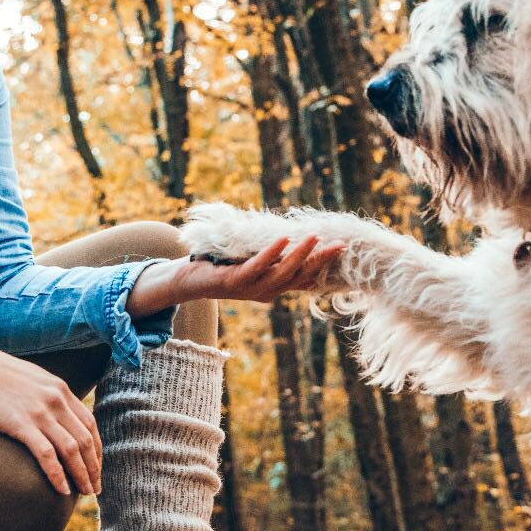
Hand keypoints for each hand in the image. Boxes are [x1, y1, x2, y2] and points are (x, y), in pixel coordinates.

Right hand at [0, 345, 100, 495]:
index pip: (90, 424)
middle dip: (93, 467)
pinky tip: (63, 490)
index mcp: (62, 390)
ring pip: (71, 450)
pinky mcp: (22, 425)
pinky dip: (57, 474)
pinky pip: (47, 455)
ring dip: (81, 474)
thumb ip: (50, 395)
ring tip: (85, 492)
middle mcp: (57, 401)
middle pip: (85, 440)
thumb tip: (60, 415)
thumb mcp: (34, 380)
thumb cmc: (0, 377)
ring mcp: (40, 413)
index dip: (97, 449)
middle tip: (96, 487)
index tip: (97, 467)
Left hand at [184, 234, 345, 301]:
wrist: (188, 280)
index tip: (341, 249)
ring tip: (315, 237)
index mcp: (272, 289)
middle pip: (299, 277)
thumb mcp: (251, 264)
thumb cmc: (221, 268)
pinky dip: (271, 253)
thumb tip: (292, 240)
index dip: (323, 265)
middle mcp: (265, 292)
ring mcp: (250, 289)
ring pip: (282, 273)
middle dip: (320, 261)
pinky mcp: (234, 282)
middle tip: (340, 245)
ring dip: (300, 255)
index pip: (303, 278)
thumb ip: (271, 259)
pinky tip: (283, 239)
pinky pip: (257, 267)